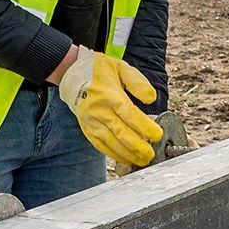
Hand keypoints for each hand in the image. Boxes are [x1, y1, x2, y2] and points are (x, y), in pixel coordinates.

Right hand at [58, 46, 163, 166]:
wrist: (71, 74)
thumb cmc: (99, 71)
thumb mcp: (121, 68)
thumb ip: (138, 82)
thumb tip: (151, 98)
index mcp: (109, 95)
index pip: (129, 113)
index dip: (144, 126)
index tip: (157, 134)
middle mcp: (99, 111)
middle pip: (121, 133)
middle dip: (138, 147)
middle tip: (152, 154)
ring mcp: (91, 122)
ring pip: (111, 143)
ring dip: (128, 154)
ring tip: (143, 160)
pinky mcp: (87, 129)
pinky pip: (101, 146)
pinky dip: (114, 155)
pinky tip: (126, 159)